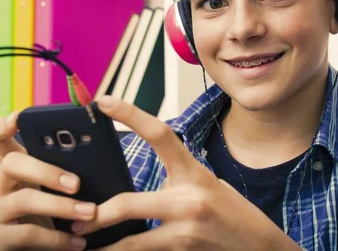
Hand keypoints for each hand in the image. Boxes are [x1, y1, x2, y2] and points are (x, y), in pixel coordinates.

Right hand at [0, 113, 94, 249]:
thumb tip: (102, 150)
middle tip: (77, 183)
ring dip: (61, 207)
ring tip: (89, 212)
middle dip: (47, 171)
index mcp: (14, 165)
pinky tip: (78, 241)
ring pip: (23, 201)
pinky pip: (27, 234)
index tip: (16, 119)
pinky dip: (57, 238)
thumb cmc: (56, 212)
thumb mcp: (61, 185)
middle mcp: (0, 184)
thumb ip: (71, 166)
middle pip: (11, 163)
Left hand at [73, 96, 300, 250]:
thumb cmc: (231, 211)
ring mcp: (185, 231)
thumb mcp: (205, 184)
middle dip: (97, 214)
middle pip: (128, 203)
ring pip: (131, 241)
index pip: (160, 134)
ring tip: (82, 243)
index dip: (130, 114)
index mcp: (194, 173)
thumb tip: (136, 187)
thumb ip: (175, 180)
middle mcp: (188, 200)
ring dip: (104, 245)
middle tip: (77, 216)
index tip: (104, 101)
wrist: (260, 246)